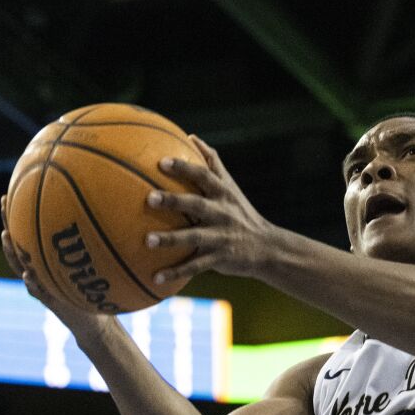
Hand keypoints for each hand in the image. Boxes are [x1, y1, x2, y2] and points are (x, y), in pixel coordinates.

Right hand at [0, 199, 103, 341]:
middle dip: (10, 223)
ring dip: (13, 252)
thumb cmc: (92, 292)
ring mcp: (42, 286)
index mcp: (45, 260)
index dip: (17, 215)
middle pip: (18, 245)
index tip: (10, 193)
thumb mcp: (91, 267)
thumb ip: (90, 249)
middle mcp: (39, 270)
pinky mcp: (50, 302)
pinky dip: (32, 284)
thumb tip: (105, 218)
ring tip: (6, 236)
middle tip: (3, 203)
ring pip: (21, 267)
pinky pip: (38, 292)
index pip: (28, 234)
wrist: (93, 323)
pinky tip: (28, 275)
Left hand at [145, 136, 280, 284]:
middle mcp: (222, 213)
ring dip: (171, 239)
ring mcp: (221, 237)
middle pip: (196, 204)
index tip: (162, 162)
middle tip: (149, 198)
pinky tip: (155, 277)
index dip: (184, 168)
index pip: (203, 176)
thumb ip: (212, 162)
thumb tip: (190, 136)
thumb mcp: (231, 187)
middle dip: (174, 201)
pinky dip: (176, 272)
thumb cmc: (241, 212)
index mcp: (222, 193)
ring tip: (148, 241)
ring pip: (194, 237)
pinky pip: (195, 266)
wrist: (267, 247)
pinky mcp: (220, 259)